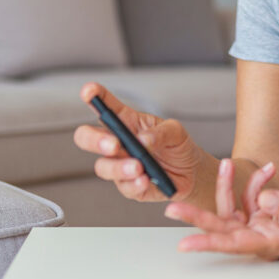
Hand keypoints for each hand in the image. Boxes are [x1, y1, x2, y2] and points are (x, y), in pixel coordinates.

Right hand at [73, 82, 204, 201]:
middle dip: (94, 140)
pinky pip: (123, 186)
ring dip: (119, 167)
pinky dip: (134, 183)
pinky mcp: (129, 186)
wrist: (191, 173)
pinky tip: (145, 180)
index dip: (94, 97)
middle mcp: (118, 143)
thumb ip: (161, 132)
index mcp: (126, 122)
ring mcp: (120, 165)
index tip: (89, 91)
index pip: (105, 106)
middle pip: (87, 138)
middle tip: (113, 144)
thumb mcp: (175, 131)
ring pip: (103, 166)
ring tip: (139, 167)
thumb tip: (143, 140)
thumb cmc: (177, 146)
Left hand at [164, 159, 278, 259]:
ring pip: (232, 205)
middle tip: (172, 208)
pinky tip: (268, 170)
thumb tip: (265, 199)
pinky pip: (247, 196)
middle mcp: (258, 236)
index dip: (208, 242)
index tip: (185, 243)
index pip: (232, 243)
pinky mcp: (259, 213)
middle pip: (221, 226)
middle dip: (197, 214)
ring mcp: (257, 225)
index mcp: (269, 243)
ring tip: (237, 164)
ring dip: (232, 184)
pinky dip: (255, 181)